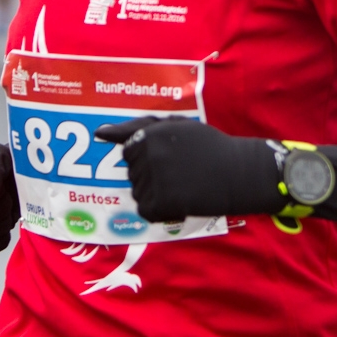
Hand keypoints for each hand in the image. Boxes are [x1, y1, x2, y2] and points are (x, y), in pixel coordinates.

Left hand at [94, 117, 283, 221]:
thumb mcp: (176, 126)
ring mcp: (153, 180)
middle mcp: (147, 155)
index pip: (129, 151)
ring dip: (156, 192)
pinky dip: (161, 210)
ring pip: (138, 192)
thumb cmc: (207, 147)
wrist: (238, 173)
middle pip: (133, 173)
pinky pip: (146, 210)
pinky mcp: (160, 203)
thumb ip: (137, 126)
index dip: (149, 157)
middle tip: (182, 170)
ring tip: (183, 184)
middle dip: (152, 174)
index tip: (170, 158)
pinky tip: (181, 199)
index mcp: (149, 134)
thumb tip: (99, 133)